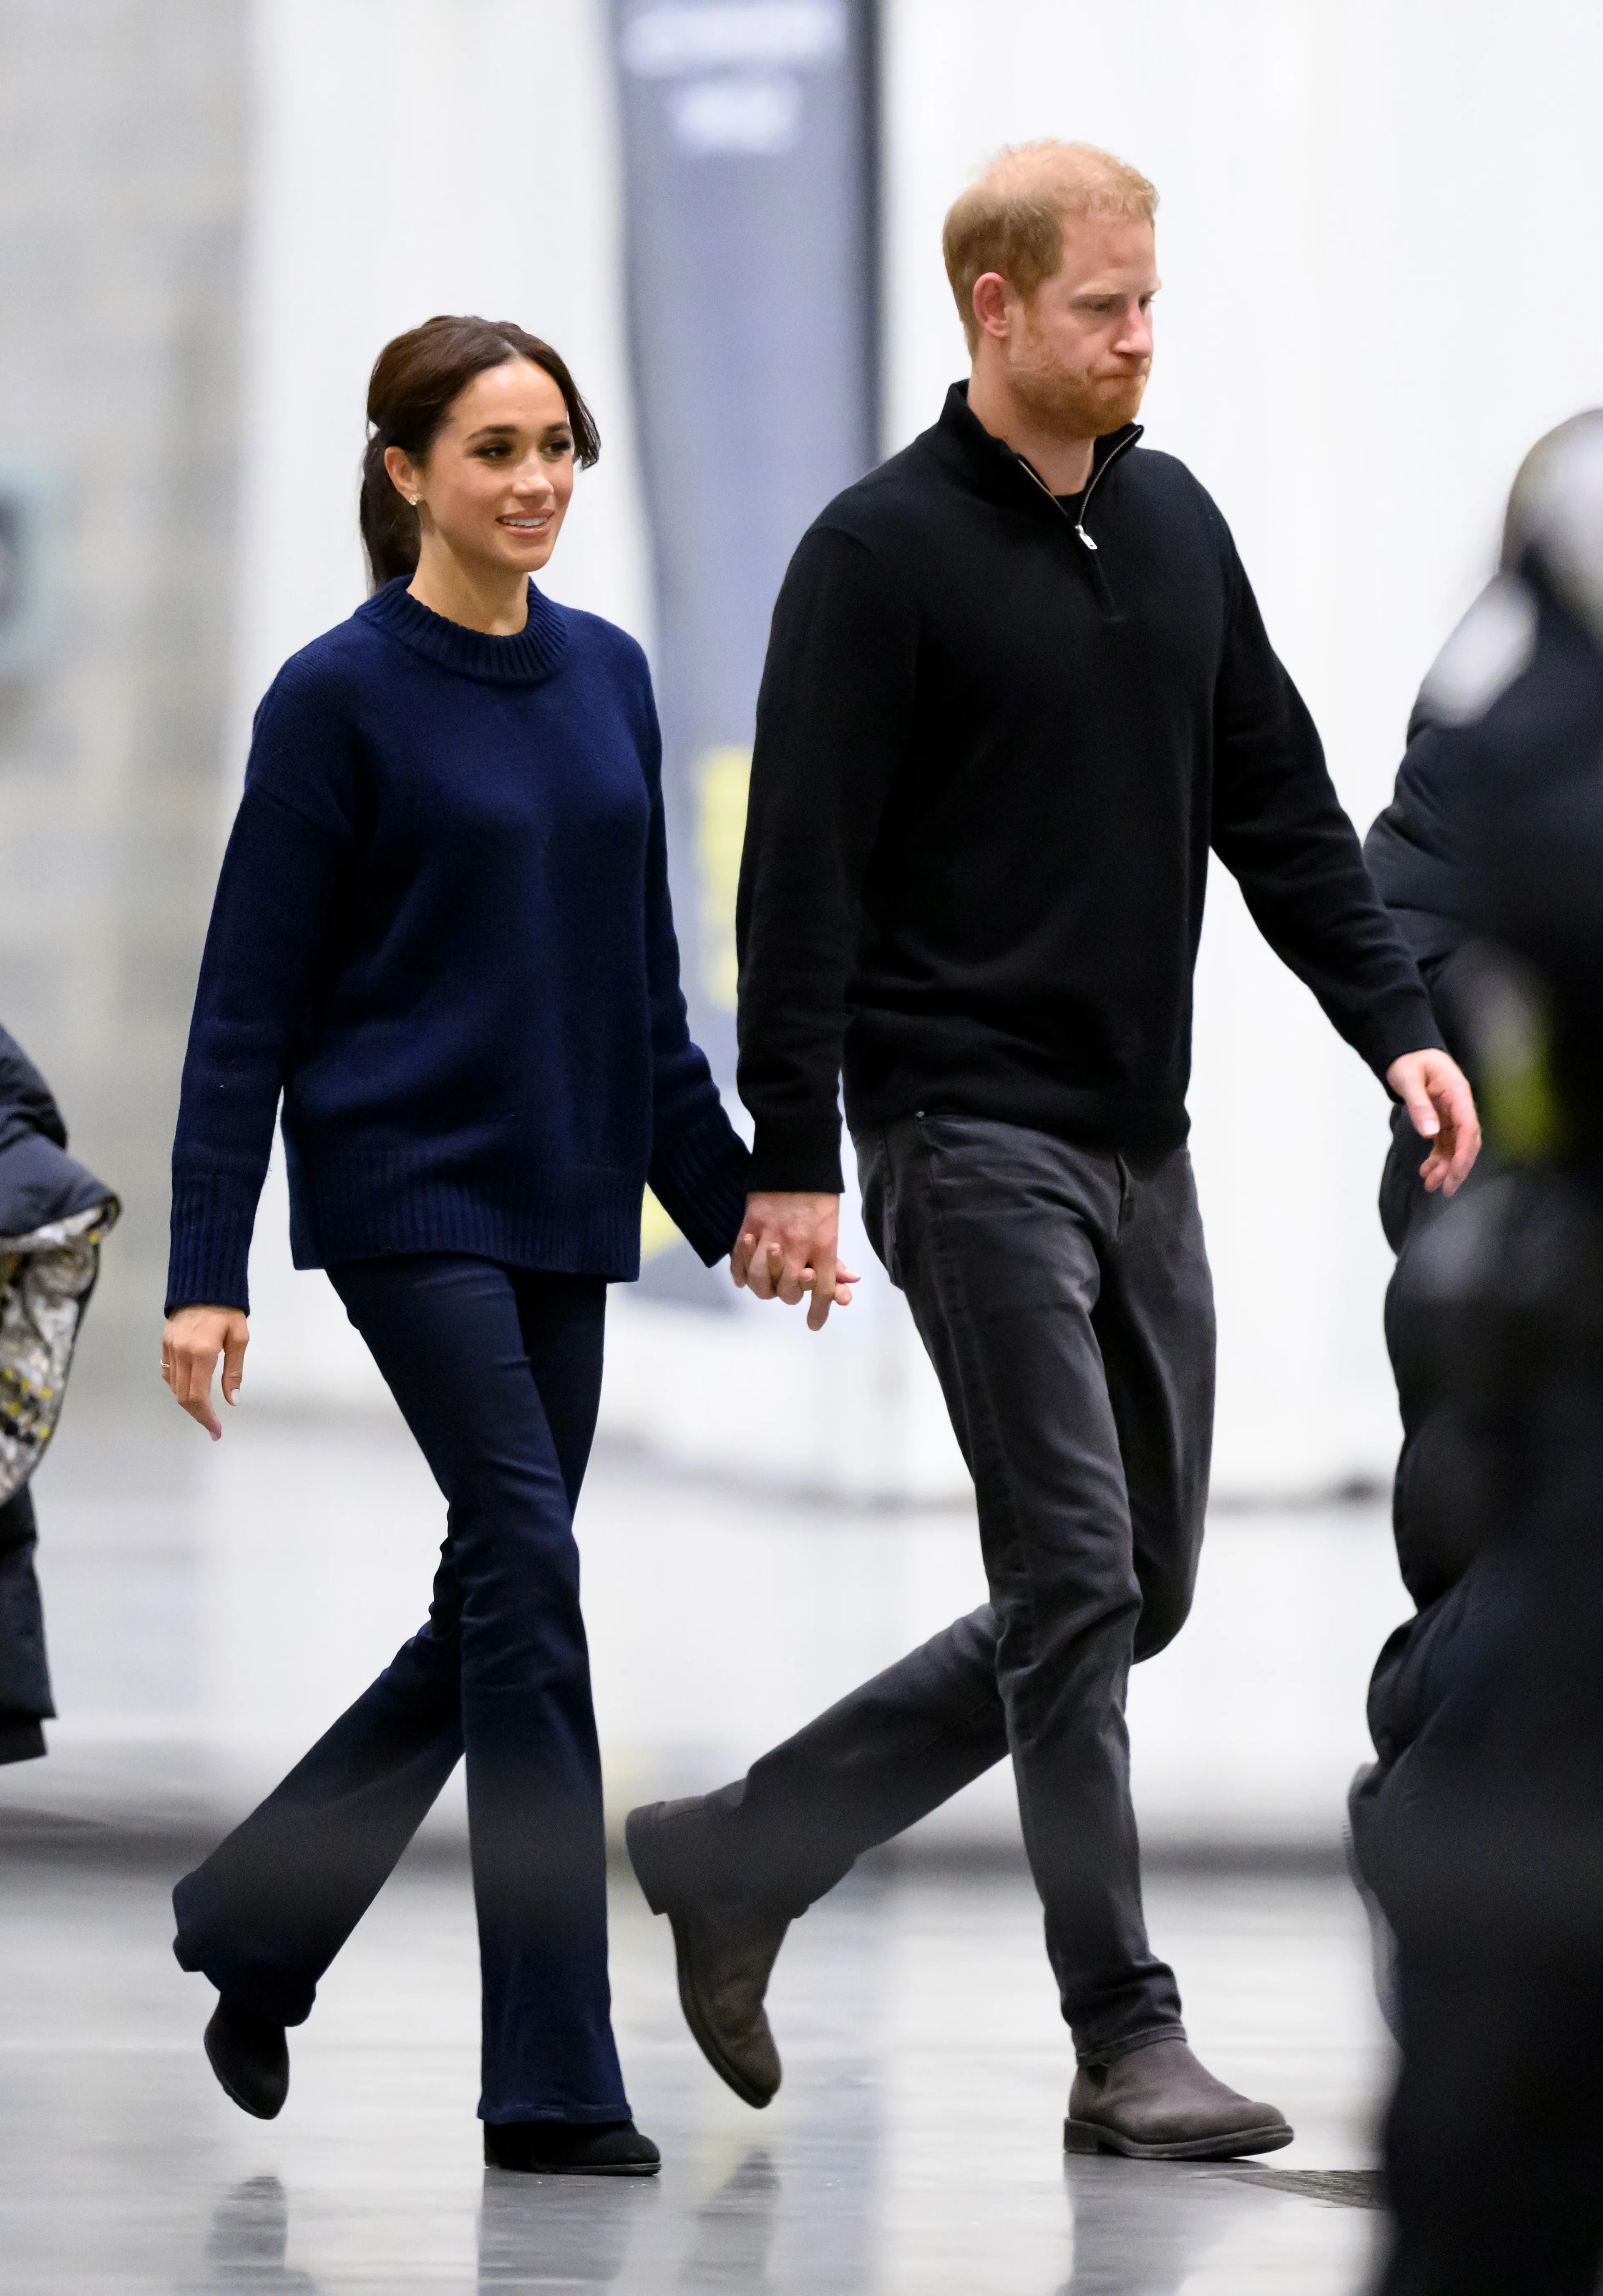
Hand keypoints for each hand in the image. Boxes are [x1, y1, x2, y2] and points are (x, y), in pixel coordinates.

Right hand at [161, 1305, 248, 1438]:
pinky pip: (168, 1373)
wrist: (204, 1283)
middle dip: (198, 1414)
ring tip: (205, 1408)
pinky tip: (191, 1386)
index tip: (215, 1431)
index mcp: (202, 1353)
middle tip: (212, 1425)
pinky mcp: (165, 1344)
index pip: (198, 1396)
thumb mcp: (239, 1338)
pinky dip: (178, 1385)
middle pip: (183, 1397)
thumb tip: (232, 1400)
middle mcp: (182, 1353)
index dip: (205, 1418)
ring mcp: (170, 1349)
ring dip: (188, 1401)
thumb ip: (233, 1371)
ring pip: (174, 1387)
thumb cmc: (227, 1310)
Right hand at [730, 1191, 859, 1331]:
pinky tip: (744, 1278)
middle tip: (789, 1287)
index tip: (814, 1324)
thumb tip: (848, 1288)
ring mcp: (770, 1236)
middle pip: (788, 1291)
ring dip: (763, 1287)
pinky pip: (739, 1261)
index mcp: (824, 1245)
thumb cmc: (817, 1197)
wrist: (793, 1162)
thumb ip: (835, 1262)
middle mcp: (797, 1245)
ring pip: (760, 1281)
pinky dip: (740, 1274)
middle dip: (790, 1295)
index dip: (819, 1312)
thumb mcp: (831, 1229)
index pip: (822, 1290)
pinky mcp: (750, 1226)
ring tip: (767, 1282)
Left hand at [1386, 1049, 1480, 1195]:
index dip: (1464, 1153)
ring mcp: (1452, 1114)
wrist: (1407, 1053)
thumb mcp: (1409, 1079)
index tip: (1455, 1173)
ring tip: (1430, 1184)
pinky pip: (1444, 1143)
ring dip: (1445, 1167)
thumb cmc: (1409, 1061)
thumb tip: (1430, 1133)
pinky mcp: (1443, 1119)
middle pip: (1467, 1141)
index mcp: (1457, 1094)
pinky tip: (1427, 1171)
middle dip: (1458, 1167)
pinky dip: (1438, 1158)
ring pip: (1455, 1146)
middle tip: (1445, 1189)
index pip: (1468, 1128)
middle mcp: (1459, 1106)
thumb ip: (1419, 1105)